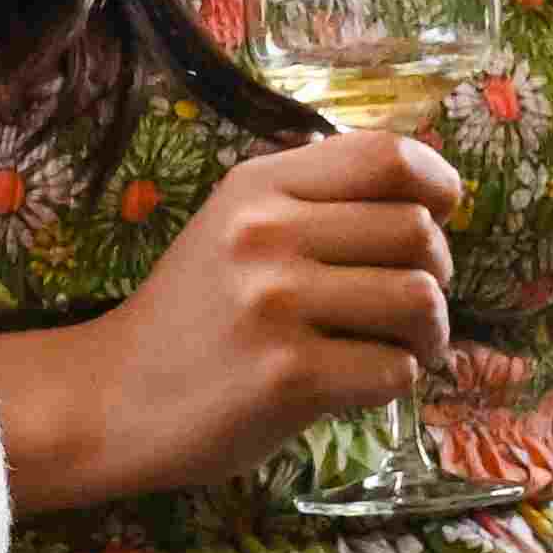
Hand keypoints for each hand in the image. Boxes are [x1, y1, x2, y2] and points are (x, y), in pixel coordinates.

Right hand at [62, 126, 469, 505]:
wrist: (112, 397)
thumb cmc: (194, 315)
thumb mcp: (235, 226)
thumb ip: (314, 201)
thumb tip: (431, 196)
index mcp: (258, 185)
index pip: (387, 155)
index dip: (439, 184)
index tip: (440, 216)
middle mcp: (265, 233)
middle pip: (419, 232)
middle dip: (439, 274)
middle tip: (411, 308)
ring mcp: (274, 304)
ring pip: (420, 301)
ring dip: (428, 336)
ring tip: (397, 348)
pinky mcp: (287, 376)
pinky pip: (396, 371)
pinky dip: (393, 383)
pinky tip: (358, 384)